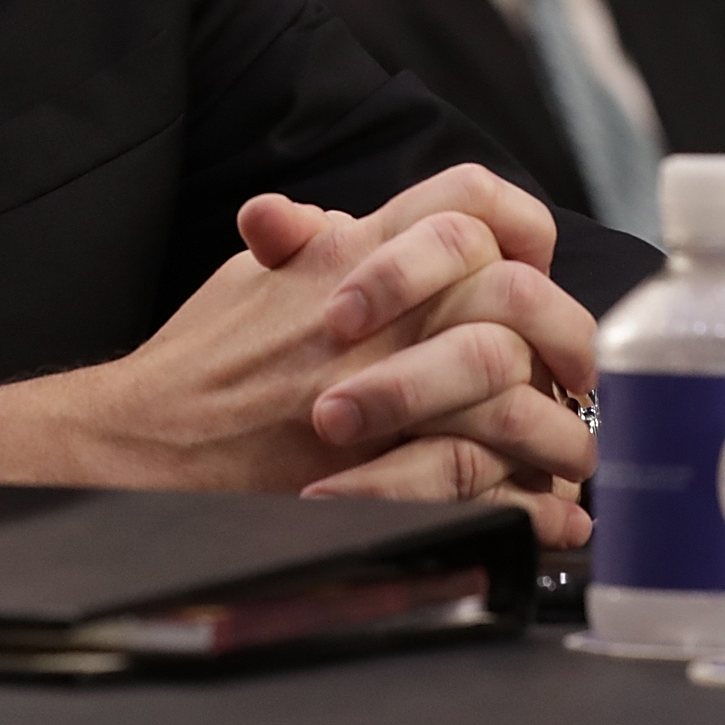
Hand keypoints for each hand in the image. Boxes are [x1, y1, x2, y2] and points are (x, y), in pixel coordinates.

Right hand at [0, 165, 596, 546]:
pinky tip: (555, 521)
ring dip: (565, 437)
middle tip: (581, 373)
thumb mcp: (251, 273)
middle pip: (514, 297)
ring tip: (581, 460)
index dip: (519, 227)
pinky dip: (535, 511)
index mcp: (351, 256)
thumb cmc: (196, 363)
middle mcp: (378, 318)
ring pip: (515, 399)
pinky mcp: (383, 475)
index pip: (466, 203)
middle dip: (568, 337)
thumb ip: (310, 238)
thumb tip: (339, 216)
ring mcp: (384, 397)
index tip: (537, 268)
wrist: (143, 447)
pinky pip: (490, 489)